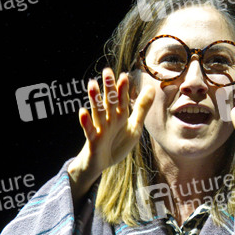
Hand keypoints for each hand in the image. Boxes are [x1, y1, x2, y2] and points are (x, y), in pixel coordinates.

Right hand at [67, 68, 154, 200]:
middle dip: (109, 88)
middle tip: (107, 71)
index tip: (124, 75)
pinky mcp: (93, 140)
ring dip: (95, 99)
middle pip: (109, 102)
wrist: (102, 163)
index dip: (123, 89)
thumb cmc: (117, 143)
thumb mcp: (134, 126)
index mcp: (119, 115)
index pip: (122, 100)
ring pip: (98, 112)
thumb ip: (141, 108)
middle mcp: (109, 119)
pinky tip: (82, 112)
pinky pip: (88, 130)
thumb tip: (151, 88)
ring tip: (92, 84)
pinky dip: (86, 122)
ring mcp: (99, 128)